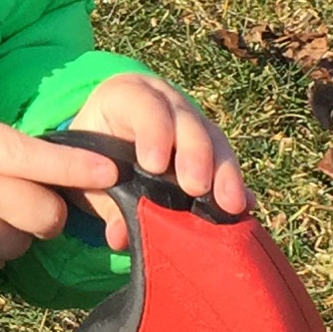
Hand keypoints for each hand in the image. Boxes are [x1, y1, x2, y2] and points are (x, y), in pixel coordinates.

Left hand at [65, 73, 252, 249]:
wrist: (105, 138)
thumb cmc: (92, 150)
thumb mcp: (86, 168)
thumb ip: (100, 198)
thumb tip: (119, 235)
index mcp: (128, 96)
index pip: (144, 105)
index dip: (153, 131)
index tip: (154, 164)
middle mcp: (166, 104)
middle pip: (186, 121)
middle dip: (194, 154)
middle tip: (195, 187)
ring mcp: (193, 123)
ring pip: (214, 140)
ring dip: (223, 173)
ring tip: (228, 204)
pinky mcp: (212, 148)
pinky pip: (227, 163)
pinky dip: (236, 185)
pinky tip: (245, 206)